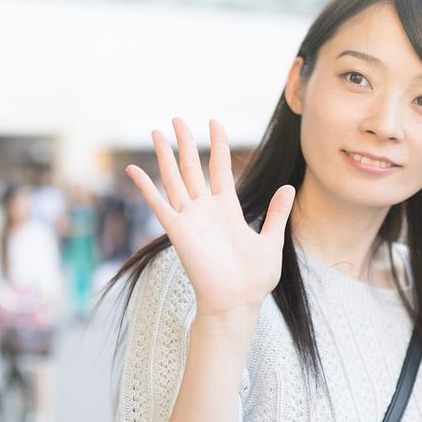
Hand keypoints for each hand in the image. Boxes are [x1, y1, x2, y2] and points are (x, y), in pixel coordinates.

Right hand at [125, 118, 294, 334]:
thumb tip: (288, 186)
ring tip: (156, 132)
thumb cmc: (254, 279)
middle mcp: (206, 210)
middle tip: (176, 119)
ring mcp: (190, 219)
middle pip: (192, 168)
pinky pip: (158, 204)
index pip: (220, 168)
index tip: (213, 123)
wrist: (237, 302)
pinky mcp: (178, 231)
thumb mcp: (272, 241)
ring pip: (174, 179)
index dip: (217, 145)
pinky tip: (133, 169)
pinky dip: (145, 187)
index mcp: (228, 210)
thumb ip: (277, 213)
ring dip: (164, 155)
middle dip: (184, 143)